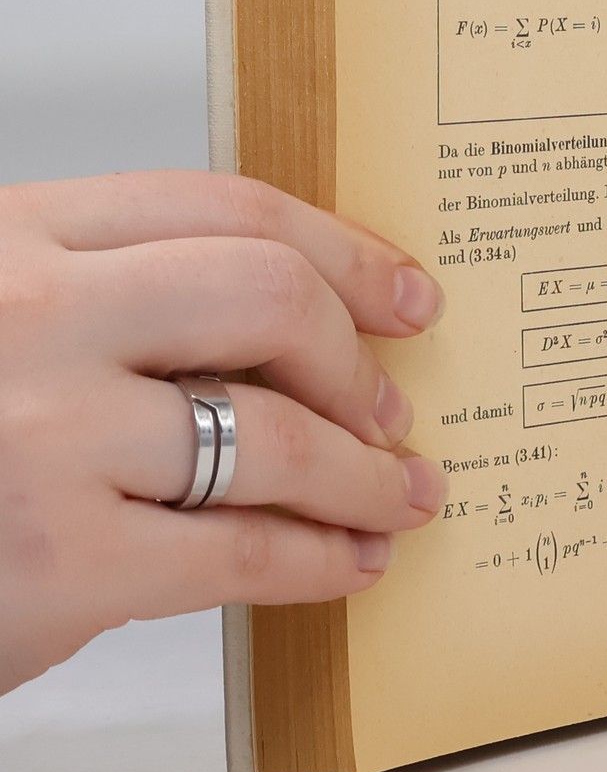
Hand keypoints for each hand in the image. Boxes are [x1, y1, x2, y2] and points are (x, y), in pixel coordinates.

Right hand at [0, 171, 446, 693]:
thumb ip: (104, 310)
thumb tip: (284, 345)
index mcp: (13, 241)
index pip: (222, 206)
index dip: (340, 248)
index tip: (403, 290)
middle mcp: (33, 318)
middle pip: (269, 296)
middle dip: (356, 356)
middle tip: (392, 405)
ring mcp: (47, 437)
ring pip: (279, 434)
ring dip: (365, 475)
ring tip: (397, 496)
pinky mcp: (60, 562)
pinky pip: (244, 550)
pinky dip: (319, 560)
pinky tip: (346, 565)